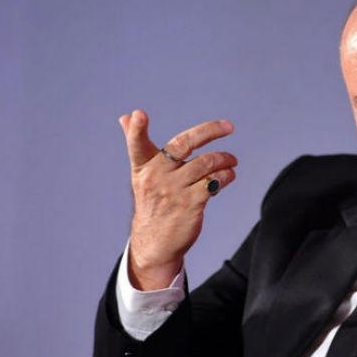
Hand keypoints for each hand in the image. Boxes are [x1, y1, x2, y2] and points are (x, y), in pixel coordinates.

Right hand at [119, 110, 236, 289]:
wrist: (155, 242)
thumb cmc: (151, 201)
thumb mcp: (141, 173)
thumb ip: (137, 144)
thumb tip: (125, 116)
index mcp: (143, 166)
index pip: (137, 145)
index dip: (136, 130)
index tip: (138, 115)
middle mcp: (157, 176)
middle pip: (184, 144)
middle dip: (209, 131)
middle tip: (229, 127)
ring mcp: (174, 191)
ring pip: (205, 163)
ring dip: (224, 158)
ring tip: (232, 160)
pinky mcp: (191, 204)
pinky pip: (214, 182)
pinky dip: (226, 175)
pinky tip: (229, 175)